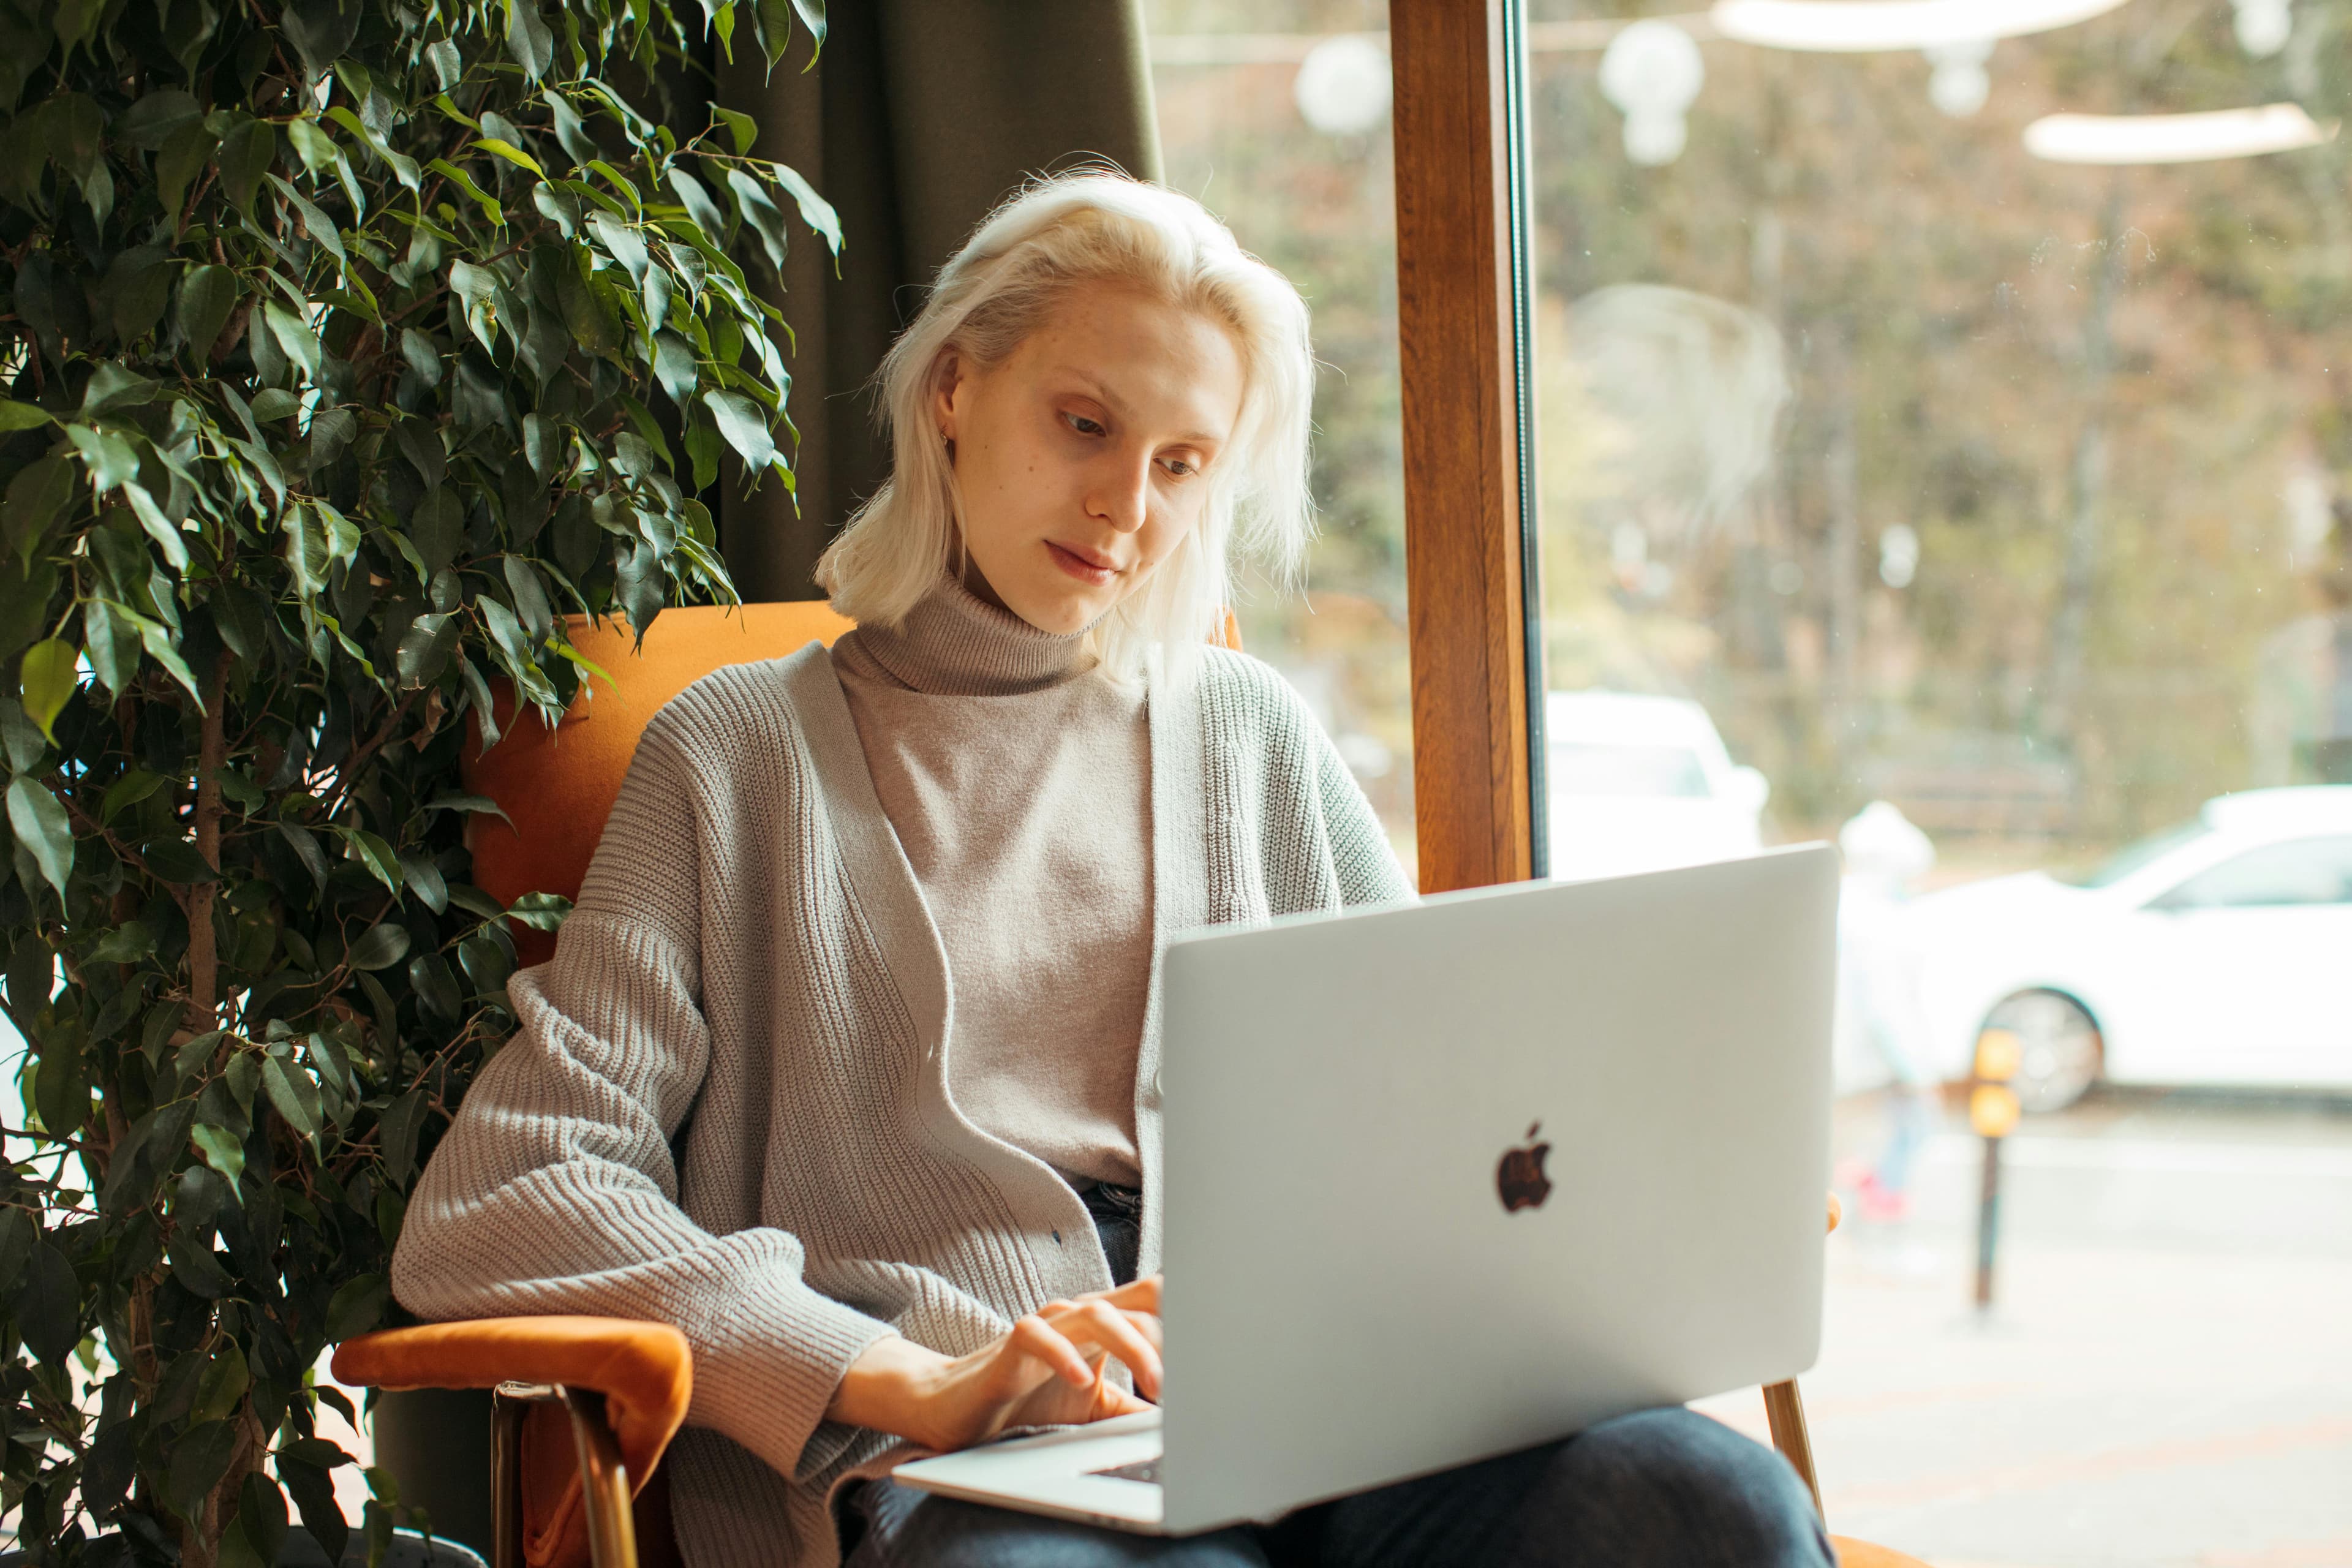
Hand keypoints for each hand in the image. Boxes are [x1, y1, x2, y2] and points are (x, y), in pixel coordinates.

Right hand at [826, 1275, 1163, 1452]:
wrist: (958, 1407)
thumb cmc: (1030, 1397)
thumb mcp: (1095, 1406)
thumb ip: (1135, 1405)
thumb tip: (1180, 1421)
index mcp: (1105, 1323)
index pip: (1155, 1299)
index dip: (1188, 1312)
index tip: (1221, 1336)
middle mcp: (1079, 1314)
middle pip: (1138, 1302)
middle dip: (1172, 1335)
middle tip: (1194, 1377)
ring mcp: (1046, 1324)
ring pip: (1097, 1313)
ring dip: (1133, 1347)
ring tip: (1155, 1384)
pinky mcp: (1011, 1345)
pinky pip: (1039, 1336)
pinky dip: (1065, 1355)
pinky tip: (1084, 1378)